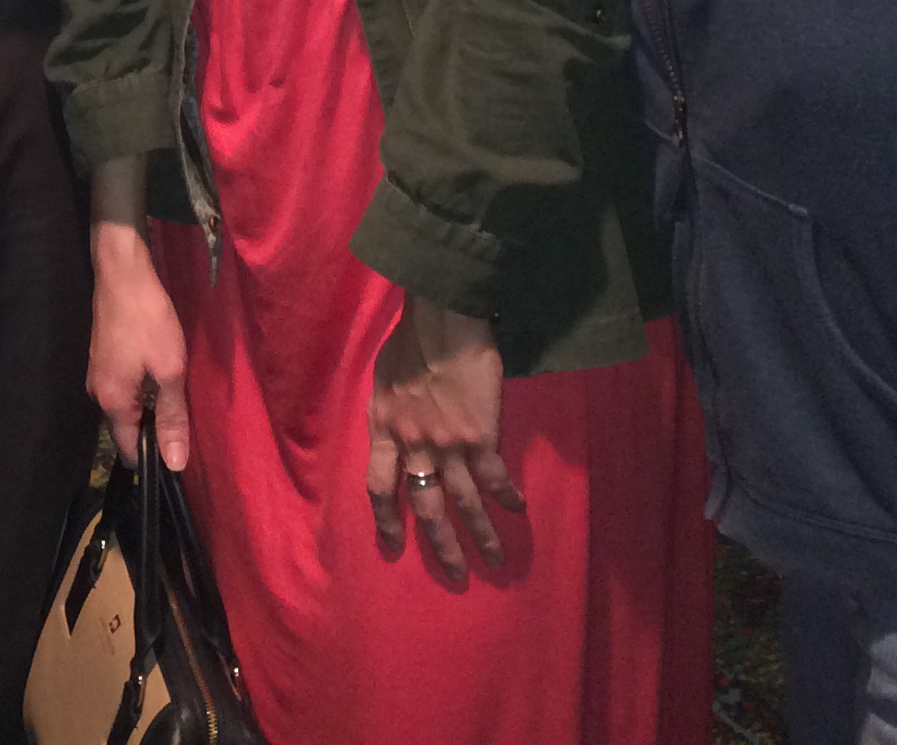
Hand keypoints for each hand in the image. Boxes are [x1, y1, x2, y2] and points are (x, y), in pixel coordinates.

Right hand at [86, 220, 190, 471]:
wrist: (122, 272)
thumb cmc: (148, 320)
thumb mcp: (169, 369)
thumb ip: (173, 416)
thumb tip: (174, 463)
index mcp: (113, 402)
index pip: (129, 450)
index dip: (155, 458)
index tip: (180, 457)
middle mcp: (98, 393)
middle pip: (126, 429)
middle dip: (153, 433)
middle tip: (186, 427)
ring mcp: (97, 373)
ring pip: (125, 407)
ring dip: (149, 410)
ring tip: (177, 404)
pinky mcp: (102, 356)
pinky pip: (122, 389)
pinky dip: (141, 392)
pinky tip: (160, 380)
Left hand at [367, 296, 520, 585]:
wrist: (442, 321)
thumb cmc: (410, 341)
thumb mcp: (382, 382)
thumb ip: (389, 413)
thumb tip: (394, 430)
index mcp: (385, 431)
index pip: (379, 488)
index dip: (385, 519)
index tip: (392, 544)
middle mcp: (413, 445)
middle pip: (426, 508)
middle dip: (441, 546)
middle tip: (455, 576)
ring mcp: (448, 444)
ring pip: (464, 502)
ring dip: (481, 535)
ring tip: (494, 561)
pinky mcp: (481, 436)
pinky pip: (494, 476)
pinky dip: (506, 496)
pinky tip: (517, 510)